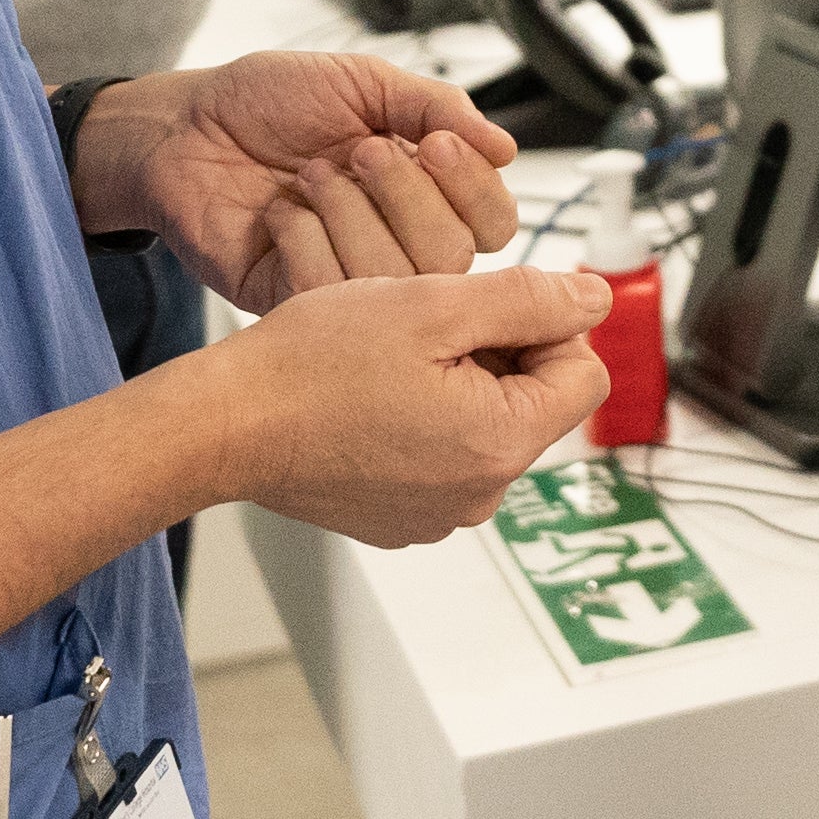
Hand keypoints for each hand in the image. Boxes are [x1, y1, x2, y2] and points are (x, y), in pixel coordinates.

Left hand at [70, 55, 518, 312]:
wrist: (183, 126)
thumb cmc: (268, 99)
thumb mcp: (362, 81)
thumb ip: (435, 106)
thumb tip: (505, 148)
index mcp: (425, 189)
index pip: (492, 218)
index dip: (472, 186)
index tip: (434, 142)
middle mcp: (396, 239)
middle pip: (456, 257)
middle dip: (410, 195)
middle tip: (359, 151)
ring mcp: (348, 276)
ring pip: (398, 280)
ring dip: (356, 213)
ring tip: (311, 173)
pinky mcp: (295, 299)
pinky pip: (331, 294)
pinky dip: (307, 240)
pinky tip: (280, 208)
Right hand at [200, 268, 615, 545]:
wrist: (224, 424)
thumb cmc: (313, 365)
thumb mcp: (434, 304)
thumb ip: (528, 300)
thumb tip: (594, 299)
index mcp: (499, 446)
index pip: (583, 374)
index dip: (544, 325)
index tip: (484, 305)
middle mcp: (478, 498)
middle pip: (534, 402)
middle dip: (497, 353)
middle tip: (427, 325)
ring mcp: (436, 515)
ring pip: (485, 425)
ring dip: (458, 382)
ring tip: (393, 358)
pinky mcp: (399, 518)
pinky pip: (441, 456)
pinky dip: (422, 418)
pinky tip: (372, 395)